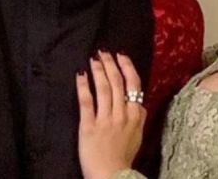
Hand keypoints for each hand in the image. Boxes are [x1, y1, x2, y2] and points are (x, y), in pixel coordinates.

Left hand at [76, 52, 146, 178]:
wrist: (112, 177)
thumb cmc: (123, 157)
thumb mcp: (137, 135)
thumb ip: (137, 116)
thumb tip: (136, 101)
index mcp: (136, 116)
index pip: (134, 85)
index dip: (127, 67)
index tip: (121, 56)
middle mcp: (122, 115)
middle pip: (118, 82)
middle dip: (111, 64)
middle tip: (104, 52)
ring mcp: (106, 120)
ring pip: (104, 88)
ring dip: (99, 71)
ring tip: (93, 59)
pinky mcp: (89, 127)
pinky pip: (87, 102)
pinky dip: (84, 86)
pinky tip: (80, 75)